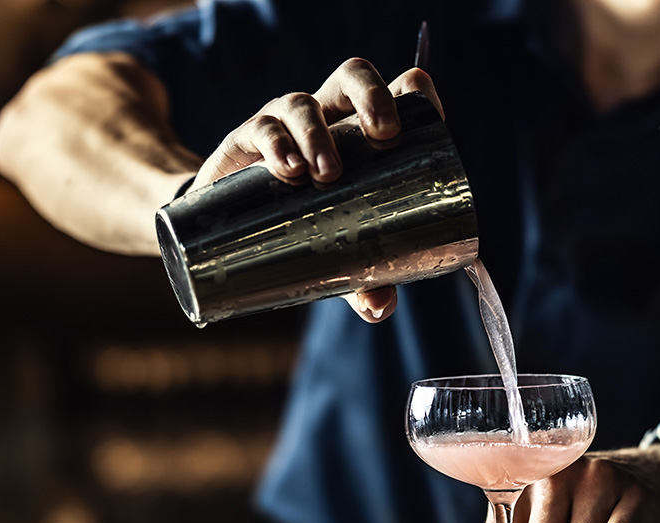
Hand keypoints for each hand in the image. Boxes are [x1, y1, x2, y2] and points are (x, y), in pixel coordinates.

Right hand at [191, 58, 443, 322]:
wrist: (230, 231)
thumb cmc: (304, 229)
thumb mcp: (338, 253)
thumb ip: (364, 279)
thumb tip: (380, 308)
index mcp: (363, 134)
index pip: (396, 91)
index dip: (414, 92)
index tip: (429, 113)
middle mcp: (328, 118)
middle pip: (352, 76)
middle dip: (371, 96)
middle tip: (383, 135)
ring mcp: (285, 126)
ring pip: (303, 104)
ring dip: (317, 134)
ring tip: (325, 173)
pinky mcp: (245, 142)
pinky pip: (260, 128)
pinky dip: (275, 143)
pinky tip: (287, 169)